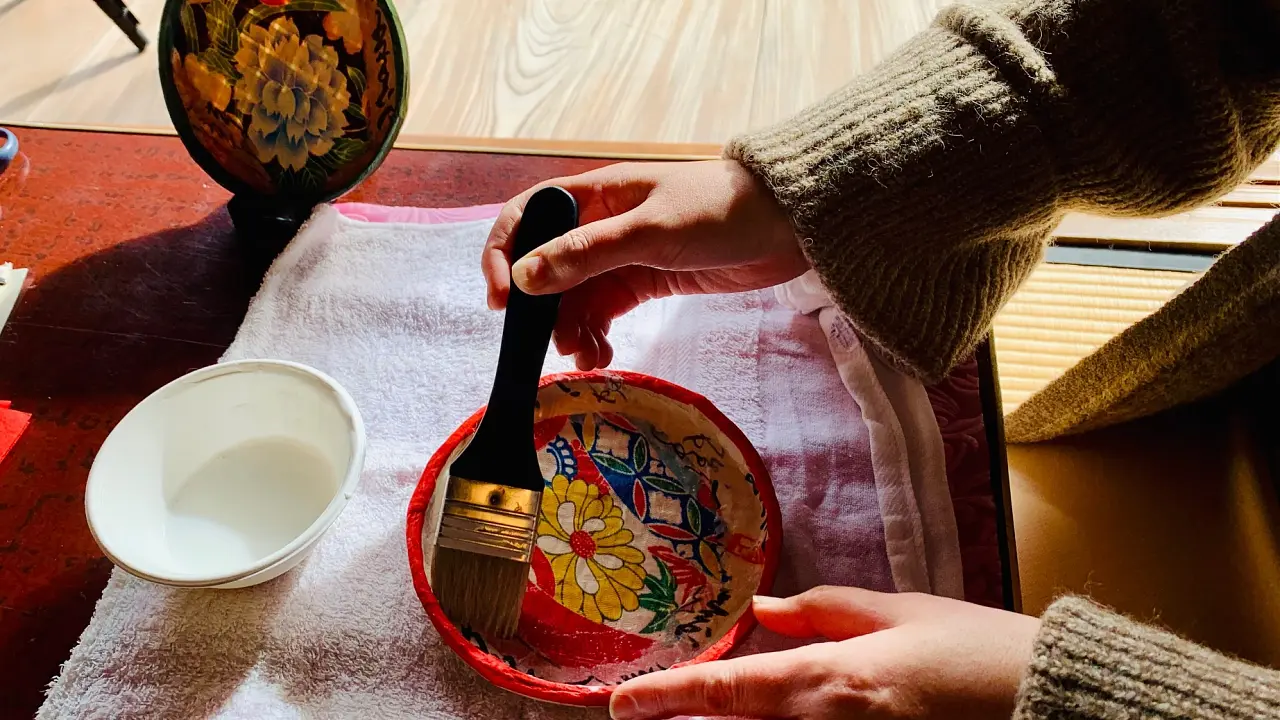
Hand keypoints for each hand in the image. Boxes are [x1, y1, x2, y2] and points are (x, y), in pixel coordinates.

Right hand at [482, 160, 805, 369]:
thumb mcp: (650, 231)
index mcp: (593, 194)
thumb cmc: (720, 210)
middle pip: (546, 268)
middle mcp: (599, 223)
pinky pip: (604, 311)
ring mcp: (622, 254)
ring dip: (570, 329)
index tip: (503, 302)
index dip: (503, 257)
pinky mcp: (645, 280)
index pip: (525, 219)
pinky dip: (596, 334)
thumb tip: (524, 278)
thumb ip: (588, 254)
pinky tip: (602, 355)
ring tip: (586, 357)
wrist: (788, 224)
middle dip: (542, 309)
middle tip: (553, 344)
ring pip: (574, 297)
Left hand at [609, 586, 1040, 719]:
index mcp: (829, 680)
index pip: (725, 692)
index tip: (619, 704)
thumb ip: (824, 611)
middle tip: (658, 711)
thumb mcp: (902, 614)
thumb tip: (762, 610)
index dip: (665, 698)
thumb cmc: (981, 655)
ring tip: (717, 712)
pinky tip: (784, 717)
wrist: (1050, 706)